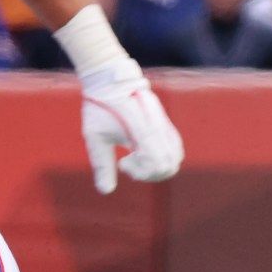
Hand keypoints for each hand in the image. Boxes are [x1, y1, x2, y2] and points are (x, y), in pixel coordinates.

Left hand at [79, 60, 183, 193]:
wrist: (110, 80)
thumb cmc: (99, 107)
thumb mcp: (95, 137)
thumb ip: (102, 165)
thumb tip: (105, 191)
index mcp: (142, 131)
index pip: (158, 164)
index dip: (143, 173)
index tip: (123, 163)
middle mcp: (158, 128)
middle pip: (170, 165)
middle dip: (150, 173)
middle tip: (128, 164)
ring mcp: (164, 124)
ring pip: (176, 157)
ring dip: (158, 166)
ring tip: (135, 158)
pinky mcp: (165, 122)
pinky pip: (175, 146)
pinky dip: (164, 156)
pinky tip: (142, 151)